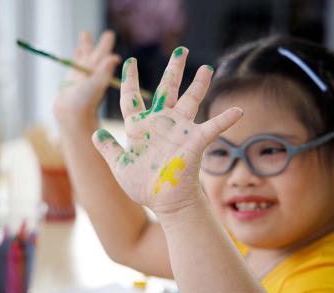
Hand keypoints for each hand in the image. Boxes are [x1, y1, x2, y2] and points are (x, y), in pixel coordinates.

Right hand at [53, 31, 119, 127]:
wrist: (70, 116)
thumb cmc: (83, 103)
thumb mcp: (96, 86)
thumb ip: (104, 72)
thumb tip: (115, 58)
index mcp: (100, 73)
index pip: (104, 55)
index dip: (106, 46)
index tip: (110, 36)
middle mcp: (92, 74)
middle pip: (97, 54)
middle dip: (101, 44)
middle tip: (108, 34)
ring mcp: (81, 76)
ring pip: (84, 57)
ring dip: (85, 46)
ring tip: (85, 34)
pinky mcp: (71, 80)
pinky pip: (74, 64)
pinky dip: (76, 56)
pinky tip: (76, 50)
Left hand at [92, 48, 242, 214]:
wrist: (165, 202)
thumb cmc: (143, 186)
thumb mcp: (120, 166)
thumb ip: (108, 148)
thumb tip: (95, 132)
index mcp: (139, 128)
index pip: (132, 98)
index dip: (129, 80)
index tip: (128, 62)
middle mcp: (160, 123)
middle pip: (167, 89)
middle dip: (174, 70)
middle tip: (181, 49)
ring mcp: (179, 130)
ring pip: (190, 100)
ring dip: (199, 84)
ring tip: (207, 68)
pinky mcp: (194, 141)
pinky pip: (213, 127)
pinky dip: (225, 120)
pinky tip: (239, 111)